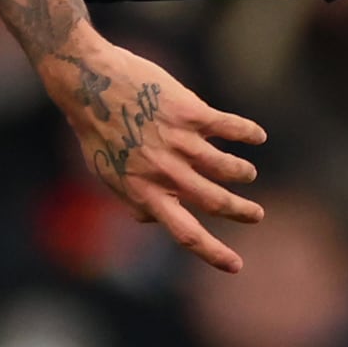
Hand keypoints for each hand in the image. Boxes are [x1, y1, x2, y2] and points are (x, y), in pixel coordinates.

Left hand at [44, 30, 266, 272]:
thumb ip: (132, 200)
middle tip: (257, 215)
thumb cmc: (97, 129)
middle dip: (242, 212)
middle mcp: (165, 172)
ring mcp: (179, 141)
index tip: (236, 265)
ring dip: (242, 173)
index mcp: (145, 192)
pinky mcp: (189, 112)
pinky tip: (258, 136)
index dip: (213, 253)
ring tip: (247, 173)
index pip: (185, 233)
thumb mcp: (106, 174)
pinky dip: (249, 134)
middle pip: (215, 202)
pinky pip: (230, 127)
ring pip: (227, 168)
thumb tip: (154, 220)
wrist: (89, 81)